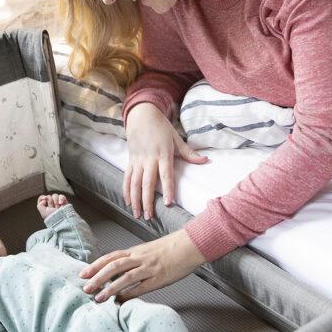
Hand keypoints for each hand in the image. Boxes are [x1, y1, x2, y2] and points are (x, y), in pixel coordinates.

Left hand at [37, 193, 68, 219]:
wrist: (62, 219)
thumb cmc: (52, 217)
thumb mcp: (43, 212)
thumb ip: (40, 205)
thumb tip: (44, 200)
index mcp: (45, 207)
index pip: (42, 198)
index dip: (42, 197)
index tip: (44, 199)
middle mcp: (51, 205)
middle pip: (49, 196)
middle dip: (50, 201)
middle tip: (52, 208)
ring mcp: (58, 203)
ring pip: (55, 195)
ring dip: (56, 201)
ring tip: (58, 207)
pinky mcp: (64, 202)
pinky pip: (61, 196)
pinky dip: (61, 198)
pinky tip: (61, 203)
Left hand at [80, 229, 205, 302]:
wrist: (189, 245)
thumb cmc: (169, 249)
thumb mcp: (147, 251)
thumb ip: (133, 260)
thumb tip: (117, 272)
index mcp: (135, 251)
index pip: (111, 257)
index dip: (96, 265)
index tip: (83, 274)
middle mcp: (139, 258)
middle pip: (113, 266)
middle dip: (97, 277)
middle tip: (85, 287)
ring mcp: (149, 268)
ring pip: (125, 277)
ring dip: (110, 288)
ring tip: (98, 298)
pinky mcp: (159, 278)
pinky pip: (141, 287)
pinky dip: (129, 295)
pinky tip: (120, 301)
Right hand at [125, 103, 208, 220]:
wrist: (141, 115)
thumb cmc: (161, 127)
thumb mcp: (176, 138)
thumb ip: (189, 153)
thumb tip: (205, 161)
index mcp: (163, 154)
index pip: (166, 176)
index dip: (168, 190)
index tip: (169, 203)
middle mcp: (149, 159)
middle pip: (147, 184)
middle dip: (147, 201)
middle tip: (149, 217)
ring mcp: (138, 160)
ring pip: (134, 183)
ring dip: (135, 200)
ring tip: (137, 214)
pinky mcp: (130, 160)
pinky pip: (127, 177)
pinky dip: (126, 190)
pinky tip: (128, 201)